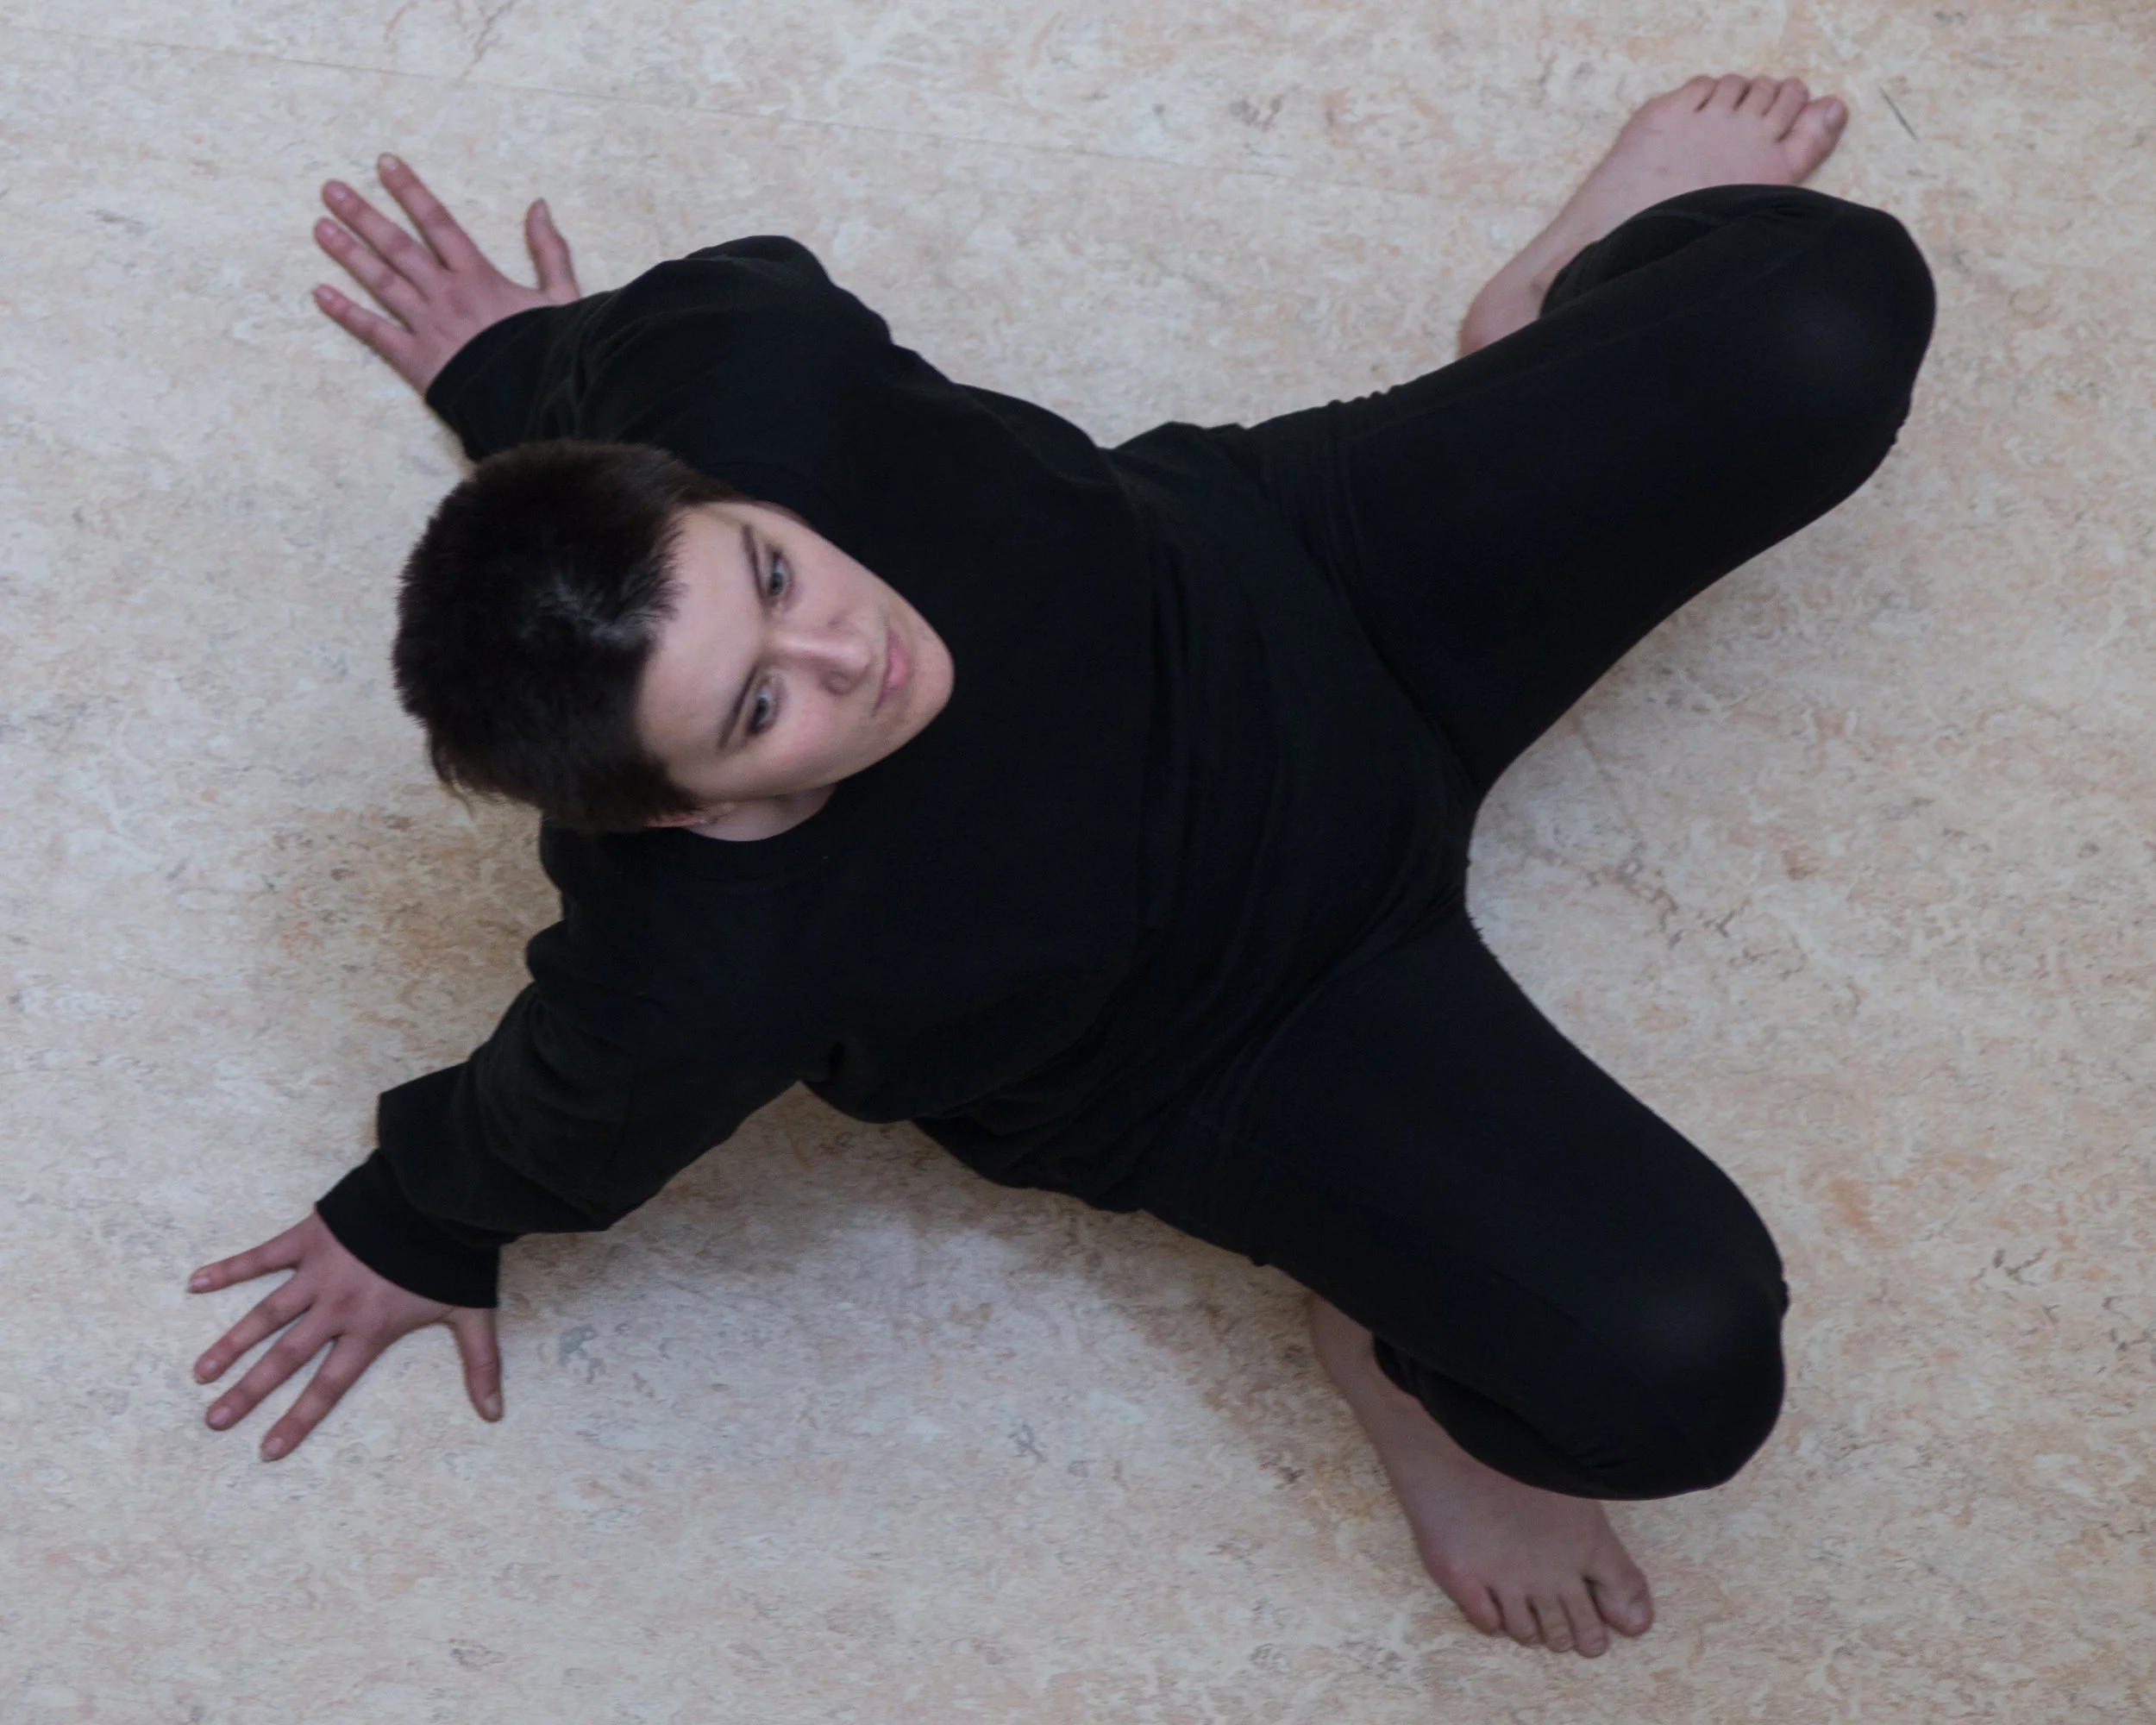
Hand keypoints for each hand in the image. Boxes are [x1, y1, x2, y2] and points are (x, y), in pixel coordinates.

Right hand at [187, 1210, 500, 1459]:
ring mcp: (319, 1271)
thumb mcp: (472, 1314)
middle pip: (285, 1357)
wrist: (440, 1197)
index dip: (298, 1420)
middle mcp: (337, 1306)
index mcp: (370, 1328)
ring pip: (265, 1314)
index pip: (328, 1386)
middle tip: (214, 1421)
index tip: (267, 1450)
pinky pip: (261, 1256)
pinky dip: (230, 1268)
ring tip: (201, 1373)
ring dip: (231, 1343)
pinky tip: (196, 1282)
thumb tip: (495, 1414)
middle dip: (248, 1392)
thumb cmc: (453, 1257)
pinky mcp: (308, 1237)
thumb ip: (480, 1365)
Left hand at [311, 153, 580, 393]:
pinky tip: (320, 294)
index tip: (384, 164)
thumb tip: (538, 206)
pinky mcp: (416, 361)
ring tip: (319, 227)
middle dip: (363, 215)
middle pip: (397, 246)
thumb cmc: (554, 353)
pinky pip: (374, 332)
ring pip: (380, 281)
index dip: (410, 191)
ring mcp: (427, 326)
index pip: (438, 222)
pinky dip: (345, 313)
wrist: (539, 401)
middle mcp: (446, 294)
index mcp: (479, 276)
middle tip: (330, 189)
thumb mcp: (562, 298)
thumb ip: (549, 251)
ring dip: (348, 253)